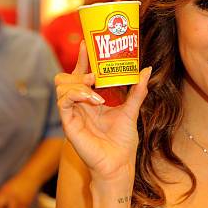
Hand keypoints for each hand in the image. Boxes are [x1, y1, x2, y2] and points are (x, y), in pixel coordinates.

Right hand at [55, 42, 151, 181]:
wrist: (118, 164)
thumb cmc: (122, 142)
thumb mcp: (131, 110)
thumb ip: (137, 90)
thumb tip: (146, 69)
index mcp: (90, 100)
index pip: (81, 74)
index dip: (82, 58)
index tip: (86, 42)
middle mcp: (78, 105)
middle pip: (64, 77)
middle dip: (77, 70)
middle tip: (94, 75)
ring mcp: (72, 113)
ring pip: (61, 86)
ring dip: (79, 83)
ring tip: (94, 87)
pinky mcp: (68, 123)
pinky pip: (64, 101)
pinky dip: (77, 95)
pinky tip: (93, 100)